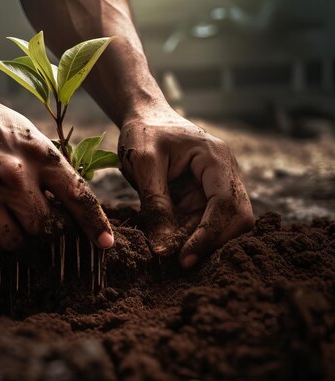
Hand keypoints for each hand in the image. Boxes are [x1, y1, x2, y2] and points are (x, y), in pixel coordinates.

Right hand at [0, 92, 113, 250]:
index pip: (79, 198)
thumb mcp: (27, 135)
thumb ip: (48, 169)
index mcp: (39, 156)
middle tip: (39, 226)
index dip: (96, 225)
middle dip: (47, 234)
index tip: (106, 244)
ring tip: (10, 223)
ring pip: (15, 243)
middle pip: (46, 230)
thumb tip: (68, 209)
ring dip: (17, 240)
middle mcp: (15, 177)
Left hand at [118, 108, 253, 267]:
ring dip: (199, 242)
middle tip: (181, 263)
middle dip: (212, 242)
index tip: (185, 258)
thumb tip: (164, 249)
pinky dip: (190, 236)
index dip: (208, 235)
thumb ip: (155, 204)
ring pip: (222, 225)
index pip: (224, 204)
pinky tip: (170, 243)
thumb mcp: (143, 164)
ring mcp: (217, 185)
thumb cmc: (143, 134)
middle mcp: (225, 173)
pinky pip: (204, 222)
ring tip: (169, 252)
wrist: (144, 118)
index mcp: (216, 158)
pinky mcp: (204, 196)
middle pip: (236, 218)